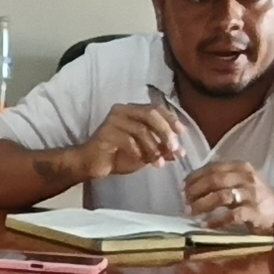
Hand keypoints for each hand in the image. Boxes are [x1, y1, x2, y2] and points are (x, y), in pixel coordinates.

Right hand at [70, 101, 186, 182]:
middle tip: (174, 148)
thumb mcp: (145, 153)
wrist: (91, 165)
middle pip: (150, 114)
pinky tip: (145, 162)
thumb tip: (180, 152)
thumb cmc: (117, 156)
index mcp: (133, 111)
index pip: (156, 108)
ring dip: (154, 147)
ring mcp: (113, 120)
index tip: (182, 134)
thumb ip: (161, 150)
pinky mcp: (105, 133)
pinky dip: (139, 152)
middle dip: (165, 131)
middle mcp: (123, 110)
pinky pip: (128, 140)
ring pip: (141, 129)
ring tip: (159, 162)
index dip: (171, 119)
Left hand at [183, 161, 273, 233]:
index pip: (213, 168)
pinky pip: (232, 216)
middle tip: (184, 200)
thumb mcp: (241, 181)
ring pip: (221, 196)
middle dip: (196, 190)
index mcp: (241, 167)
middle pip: (215, 180)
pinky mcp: (254, 212)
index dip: (195, 177)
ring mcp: (251, 195)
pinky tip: (206, 225)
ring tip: (190, 212)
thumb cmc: (255, 196)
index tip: (182, 186)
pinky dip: (216, 221)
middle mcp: (246, 178)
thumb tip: (192, 186)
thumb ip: (221, 180)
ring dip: (202, 204)